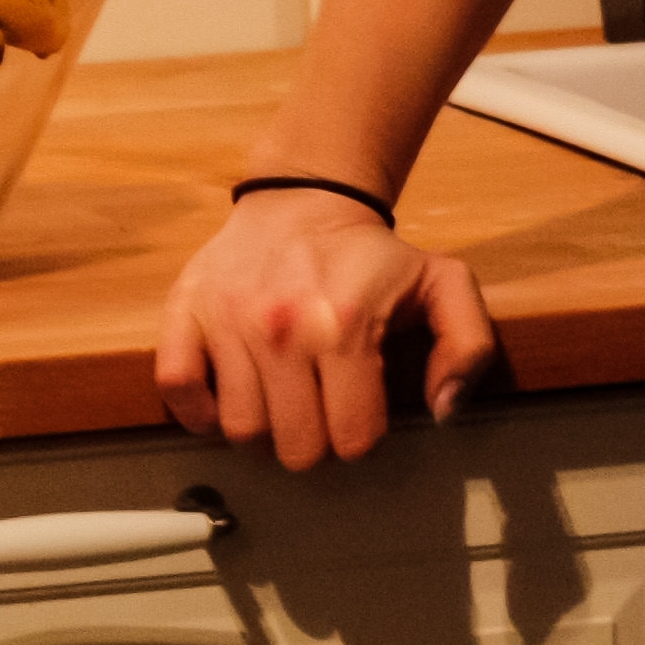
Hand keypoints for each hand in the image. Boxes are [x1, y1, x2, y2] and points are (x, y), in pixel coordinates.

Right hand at [154, 190, 498, 468]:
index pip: (353, 439)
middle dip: (313, 434)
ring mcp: (230, 320)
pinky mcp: (187, 311)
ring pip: (241, 431)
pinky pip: (177, 390)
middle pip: (295, 448)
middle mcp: (284, 327)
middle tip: (317, 401)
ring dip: (263, 422)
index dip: (360, 430)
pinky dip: (197, 405)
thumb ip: (467, 346)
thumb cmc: (369, 254)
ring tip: (280, 390)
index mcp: (347, 323)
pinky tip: (227, 389)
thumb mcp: (442, 284)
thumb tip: (443, 409)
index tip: (358, 404)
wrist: (304, 196)